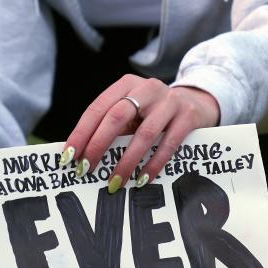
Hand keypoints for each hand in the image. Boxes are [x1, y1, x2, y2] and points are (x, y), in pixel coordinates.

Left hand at [62, 74, 219, 191]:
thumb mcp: (134, 113)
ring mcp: (170, 102)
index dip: (81, 133)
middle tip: (86, 170)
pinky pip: (168, 144)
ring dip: (126, 162)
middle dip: (98, 146)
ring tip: (115, 182)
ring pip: (143, 134)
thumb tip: (83, 155)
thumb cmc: (155, 113)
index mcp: (127, 85)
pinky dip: (153, 164)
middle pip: (116, 117)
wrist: (197, 103)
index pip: (97, 108)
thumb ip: (113, 127)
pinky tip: (142, 179)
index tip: (69, 156)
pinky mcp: (188, 116)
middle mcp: (147, 89)